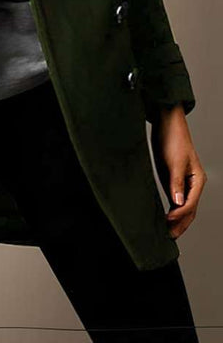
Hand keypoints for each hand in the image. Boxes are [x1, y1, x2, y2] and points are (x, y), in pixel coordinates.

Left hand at [150, 105, 206, 239]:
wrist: (166, 124)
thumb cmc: (173, 139)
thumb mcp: (174, 161)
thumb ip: (176, 183)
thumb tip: (178, 203)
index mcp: (198, 180)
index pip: (190, 204)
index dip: (179, 215)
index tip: (167, 221)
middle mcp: (193, 185)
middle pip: (189, 210)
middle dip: (180, 224)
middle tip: (169, 237)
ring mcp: (183, 184)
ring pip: (182, 208)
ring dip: (176, 221)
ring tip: (166, 233)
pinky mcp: (173, 181)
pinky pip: (175, 201)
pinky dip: (171, 211)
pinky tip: (164, 218)